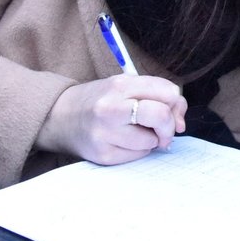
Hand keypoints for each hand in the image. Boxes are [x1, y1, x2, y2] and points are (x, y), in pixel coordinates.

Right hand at [36, 75, 186, 163]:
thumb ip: (157, 95)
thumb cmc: (100, 100)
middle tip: (163, 129)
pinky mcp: (103, 155)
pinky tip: (123, 142)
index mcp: (120, 85)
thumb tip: (180, 122)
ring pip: (151, 141)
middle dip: (169, 126)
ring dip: (151, 140)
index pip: (167, 92)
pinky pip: (138, 156)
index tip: (172, 110)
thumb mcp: (124, 87)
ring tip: (134, 133)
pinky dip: (138, 150)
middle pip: (160, 115)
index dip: (176, 103)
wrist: (58, 117)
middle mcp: (111, 108)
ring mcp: (105, 133)